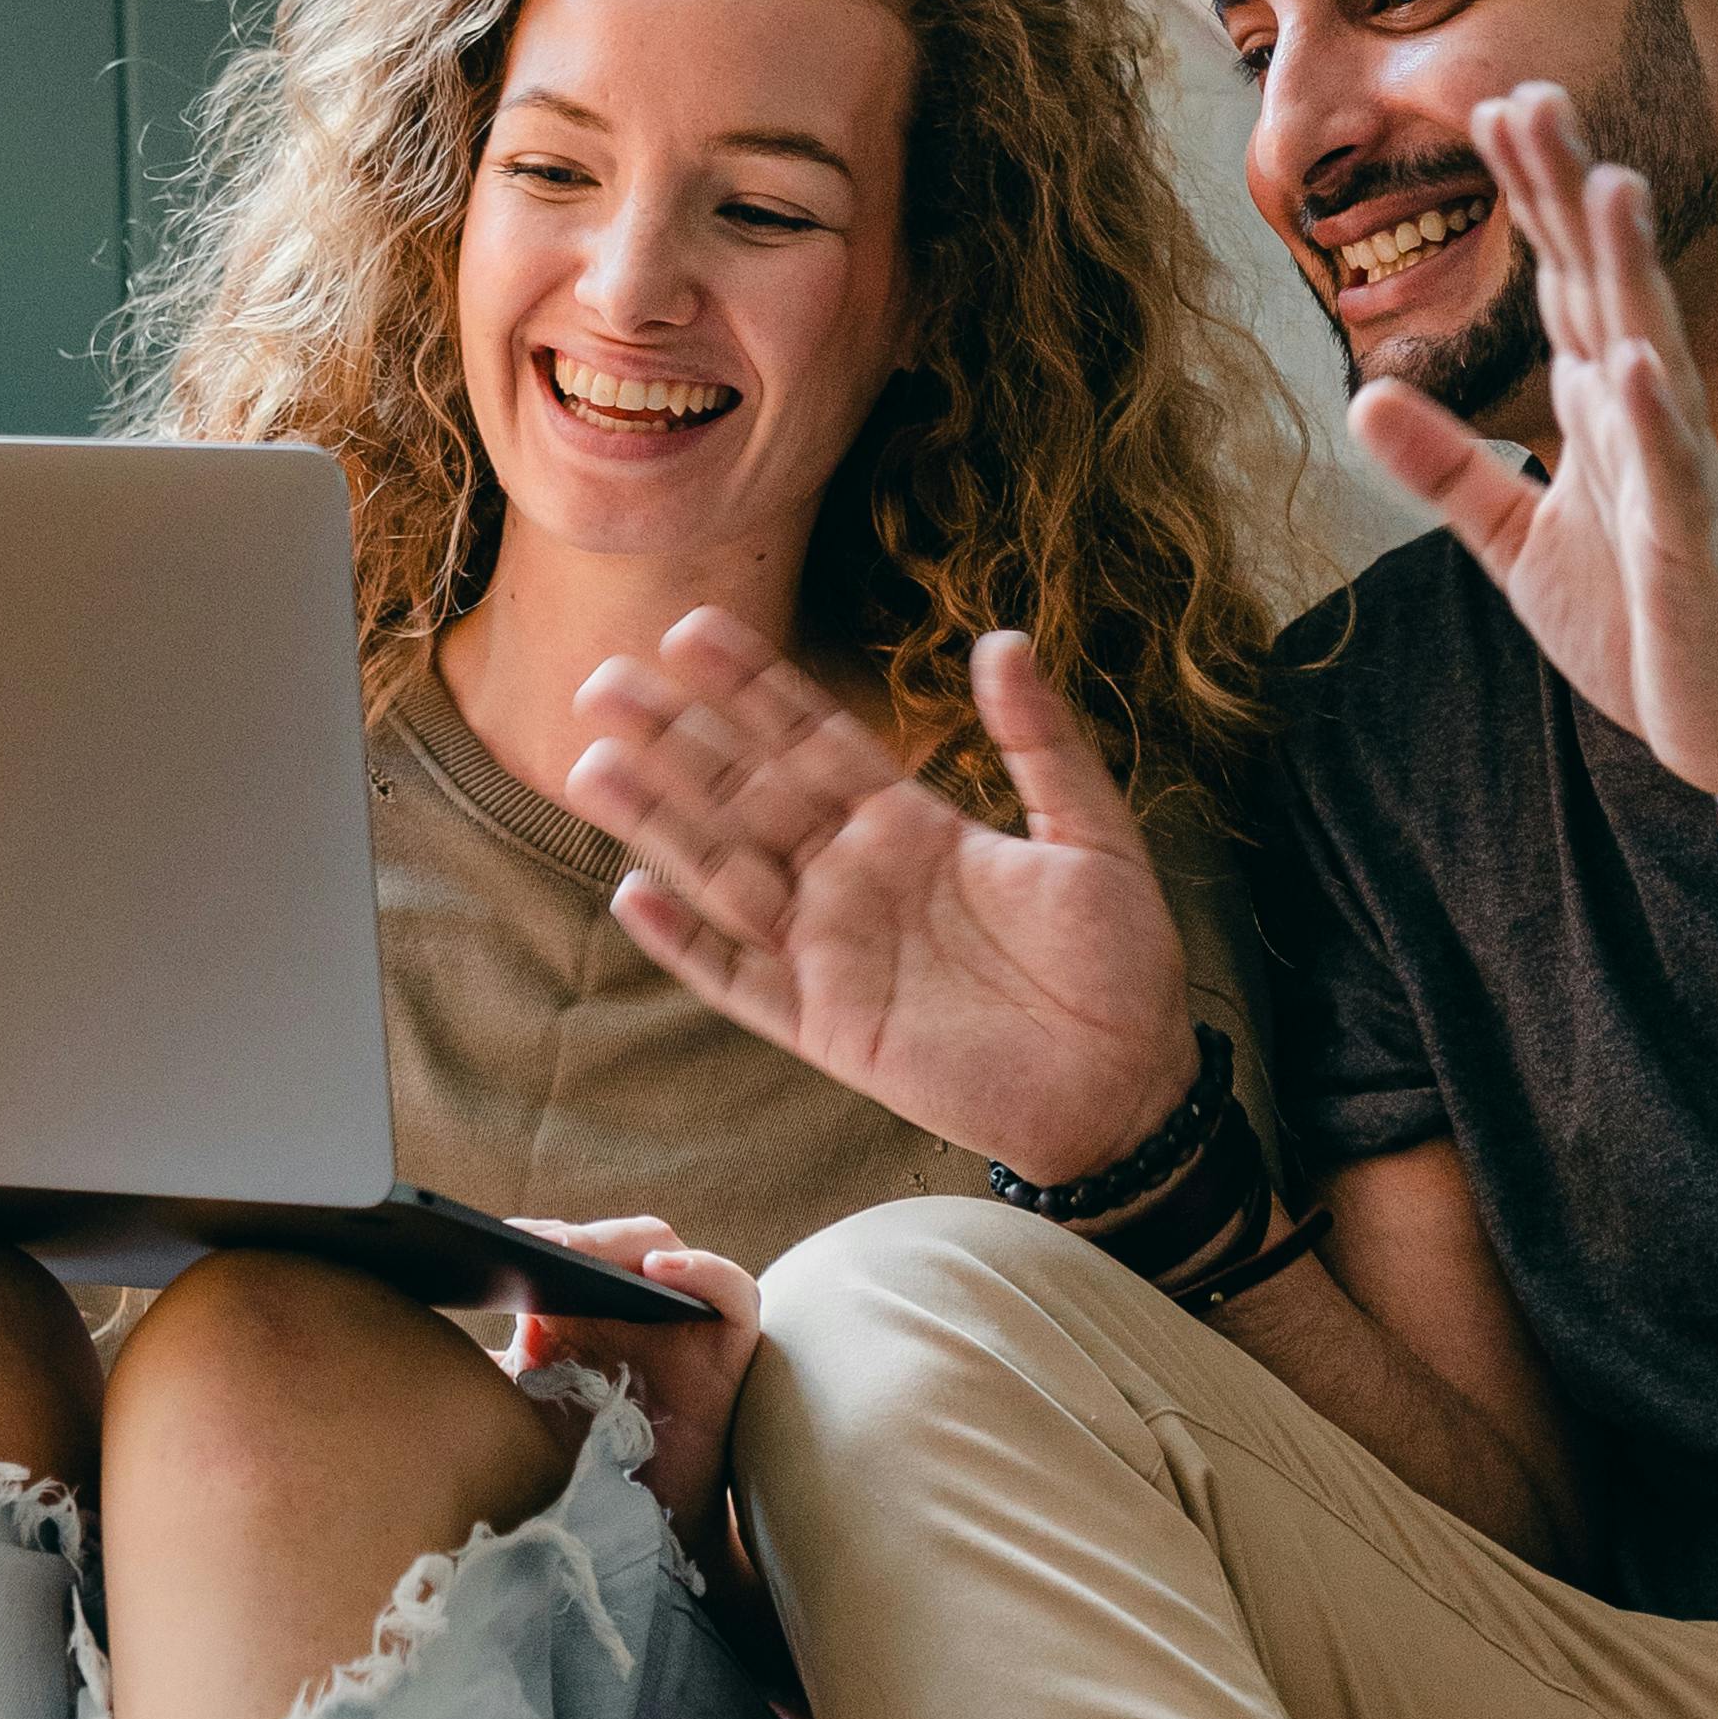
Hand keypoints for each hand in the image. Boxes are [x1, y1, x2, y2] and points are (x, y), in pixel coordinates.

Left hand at [507, 1215, 760, 1551]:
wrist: (639, 1530)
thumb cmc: (581, 1465)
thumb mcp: (519, 1408)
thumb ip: (480, 1373)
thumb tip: (401, 1340)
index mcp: (583, 1305)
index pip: (564, 1247)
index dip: (532, 1238)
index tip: (488, 1242)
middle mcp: (634, 1300)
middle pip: (610, 1243)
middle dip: (569, 1238)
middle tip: (529, 1244)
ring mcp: (685, 1314)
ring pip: (662, 1248)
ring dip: (618, 1243)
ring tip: (575, 1252)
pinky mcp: (730, 1340)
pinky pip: (731, 1288)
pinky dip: (702, 1270)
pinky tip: (661, 1268)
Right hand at [566, 606, 1196, 1186]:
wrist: (1127, 1087)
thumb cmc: (1120, 963)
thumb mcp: (1091, 837)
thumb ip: (1042, 743)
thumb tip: (1003, 640)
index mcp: (912, 824)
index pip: (813, 738)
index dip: (751, 687)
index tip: (691, 631)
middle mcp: (857, 878)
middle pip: (745, 794)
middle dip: (676, 739)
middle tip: (602, 681)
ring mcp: (835, 952)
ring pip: (725, 873)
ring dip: (659, 823)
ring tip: (591, 765)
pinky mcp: (828, 1026)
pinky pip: (740, 981)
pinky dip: (687, 945)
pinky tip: (634, 897)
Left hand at [1349, 93, 1717, 801]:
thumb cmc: (1641, 620)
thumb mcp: (1515, 541)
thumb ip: (1446, 468)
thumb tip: (1364, 394)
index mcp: (1605, 410)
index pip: (1562, 282)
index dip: (1531, 198)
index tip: (1497, 108)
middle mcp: (1647, 421)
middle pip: (1603, 286)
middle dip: (1569, 194)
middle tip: (1536, 92)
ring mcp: (1676, 479)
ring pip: (1651, 352)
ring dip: (1631, 272)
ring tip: (1609, 184)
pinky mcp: (1692, 553)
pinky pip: (1674, 479)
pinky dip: (1656, 420)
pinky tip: (1640, 363)